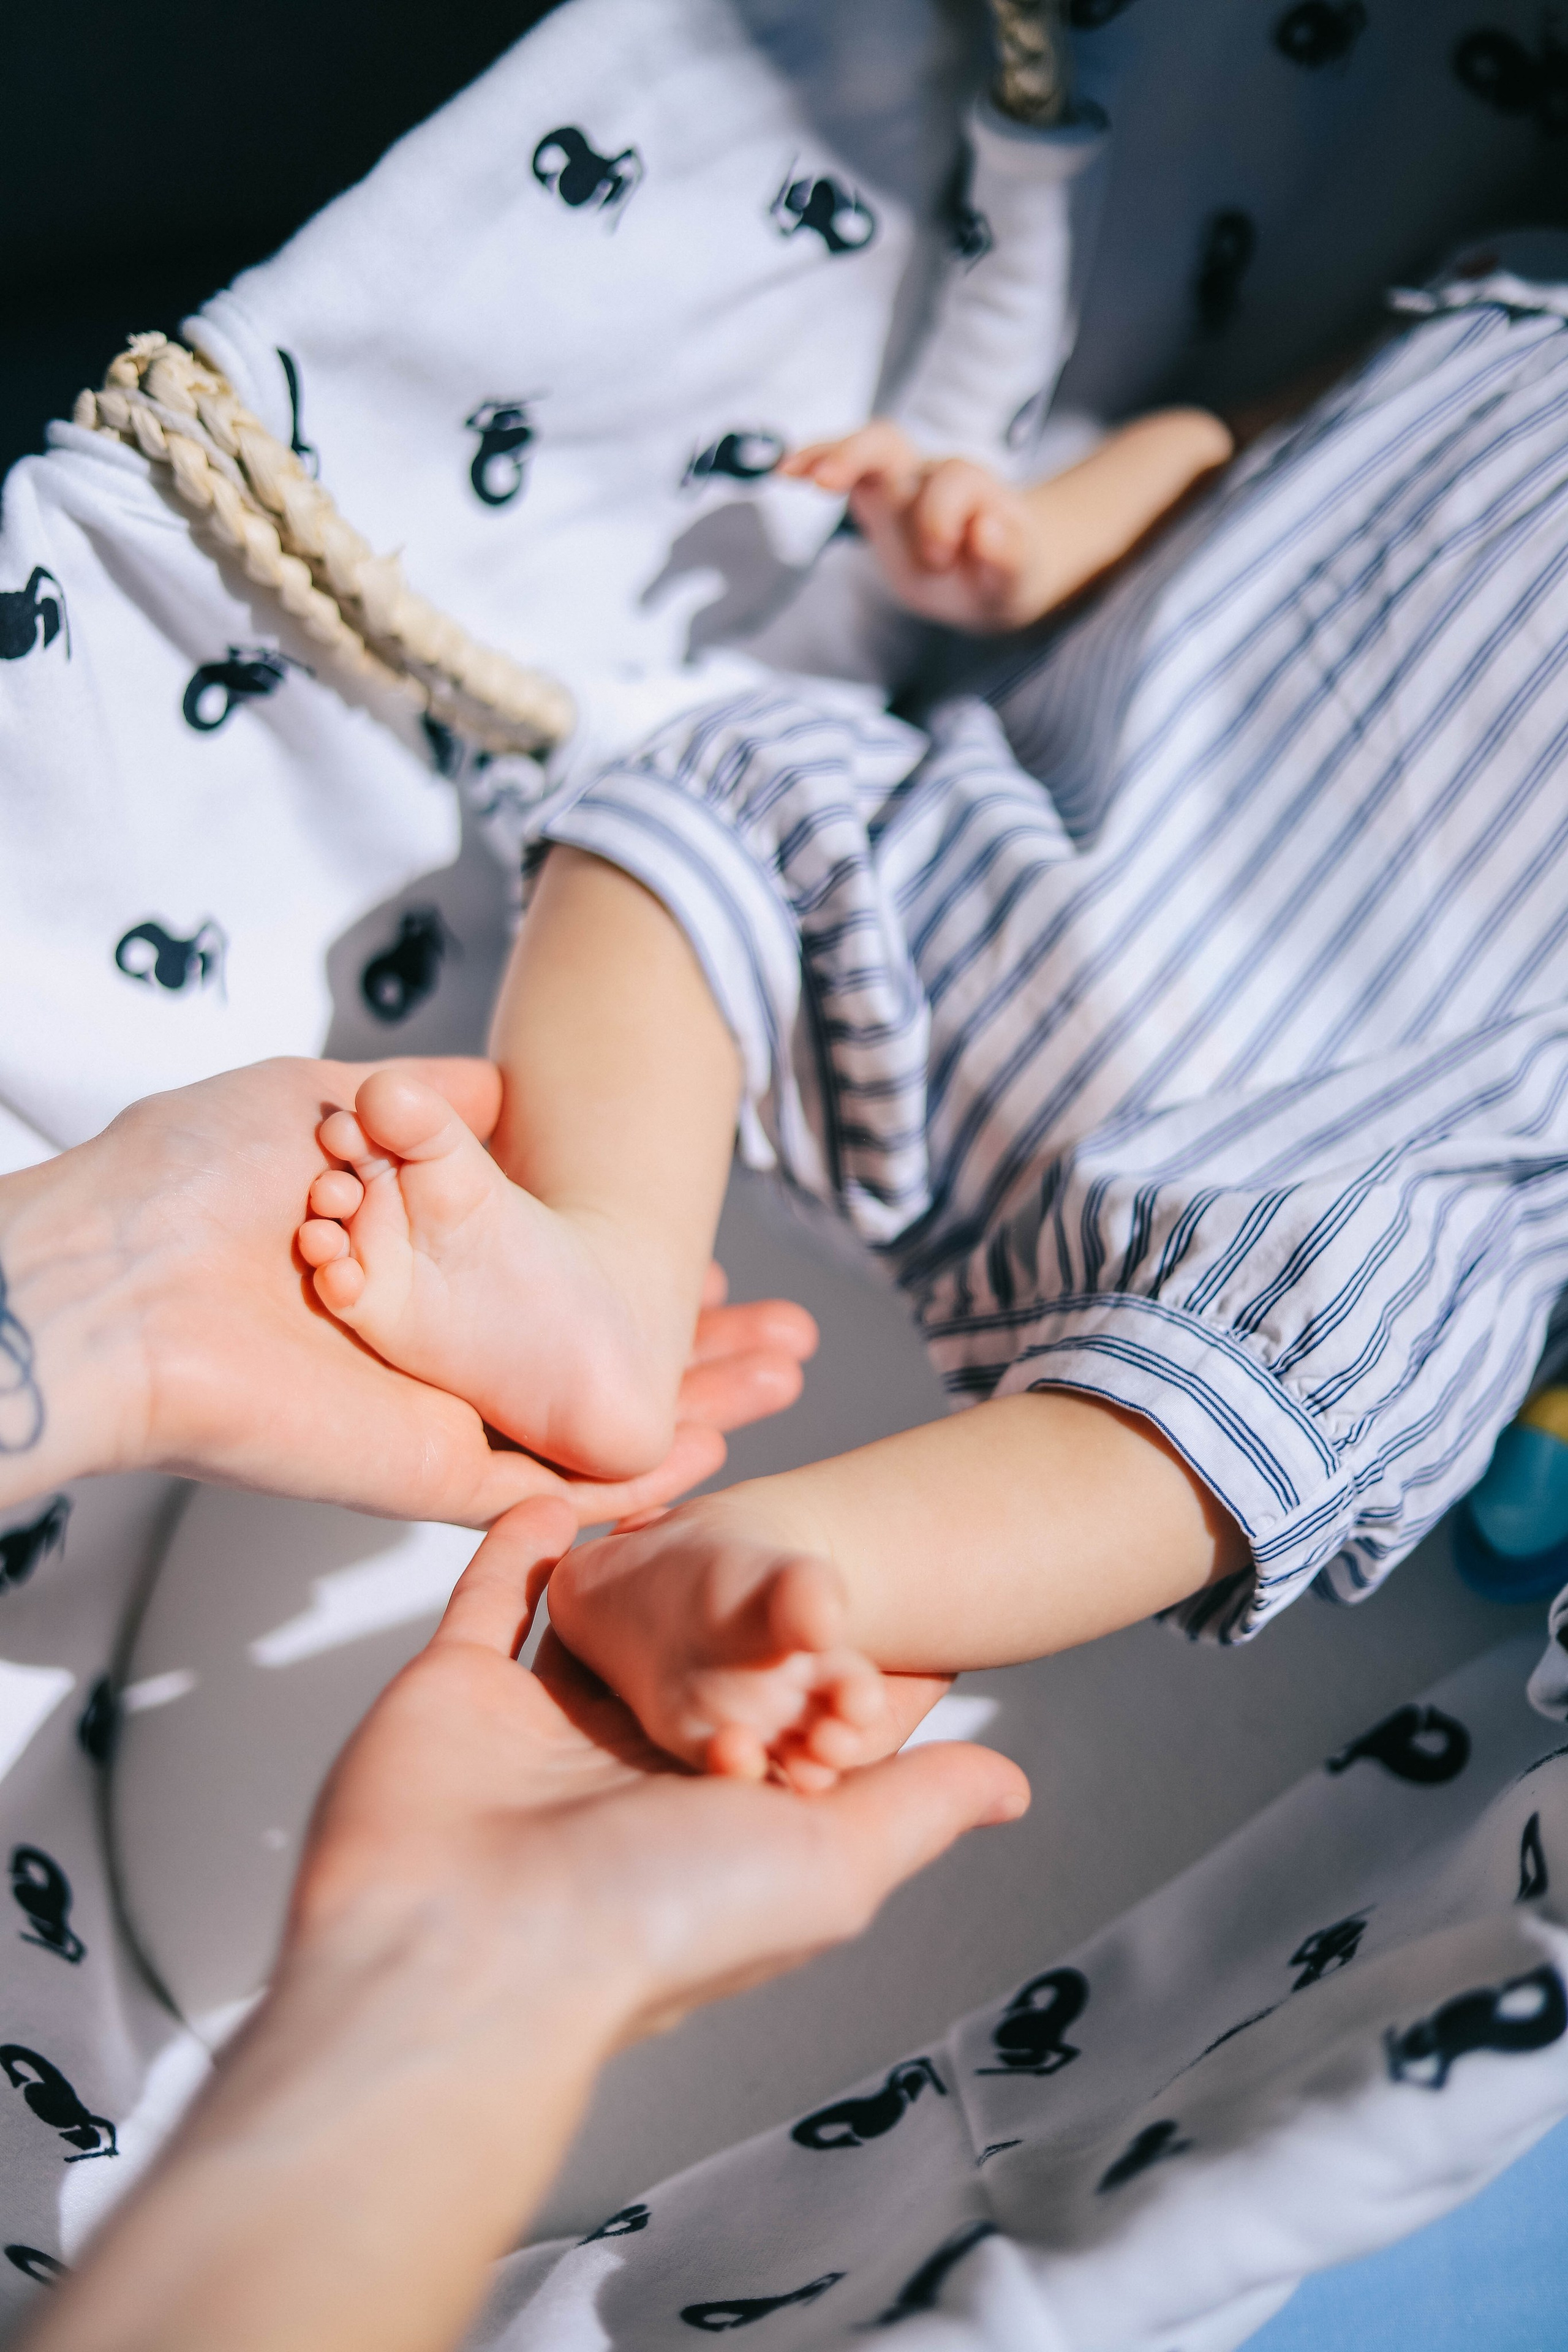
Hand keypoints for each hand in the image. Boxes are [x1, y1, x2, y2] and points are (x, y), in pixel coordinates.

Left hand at [0, 1058, 814, 1528]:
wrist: (121, 1281)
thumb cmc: (194, 1181)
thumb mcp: (329, 1097)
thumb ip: (429, 1111)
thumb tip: (498, 1091)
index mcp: (407, 1272)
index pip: (555, 1288)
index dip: (642, 1284)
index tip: (722, 1272)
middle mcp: (426, 1354)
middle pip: (590, 1365)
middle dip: (699, 1354)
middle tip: (787, 1341)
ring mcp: (430, 1418)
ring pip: (589, 1427)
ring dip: (694, 1407)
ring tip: (782, 1379)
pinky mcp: (423, 1474)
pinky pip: (553, 1483)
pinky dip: (638, 1473)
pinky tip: (715, 1440)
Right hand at [293, 1499, 1024, 2042]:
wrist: (468, 1953)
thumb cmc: (660, 1919)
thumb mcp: (830, 1863)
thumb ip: (916, 1806)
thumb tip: (1013, 1785)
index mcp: (707, 1816)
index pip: (773, 1721)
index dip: (812, 1663)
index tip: (861, 1588)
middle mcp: (619, 1774)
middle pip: (677, 1666)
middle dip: (714, 1602)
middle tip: (759, 1509)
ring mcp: (532, 1732)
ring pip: (585, 1624)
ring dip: (620, 1560)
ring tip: (671, 1481)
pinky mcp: (451, 1694)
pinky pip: (490, 1599)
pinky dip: (520, 1546)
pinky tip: (563, 1492)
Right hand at [783, 420, 1047, 631]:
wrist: (998, 567)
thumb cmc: (1007, 570)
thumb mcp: (1018, 578)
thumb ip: (1009, 556)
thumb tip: (987, 527)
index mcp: (971, 490)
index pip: (950, 481)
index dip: (941, 516)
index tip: (944, 559)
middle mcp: (929, 475)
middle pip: (890, 442)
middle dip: (856, 455)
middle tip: (827, 484)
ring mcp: (897, 482)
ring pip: (862, 449)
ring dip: (825, 456)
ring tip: (790, 472)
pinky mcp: (873, 498)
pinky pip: (840, 471)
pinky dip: (812, 466)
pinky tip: (783, 473)